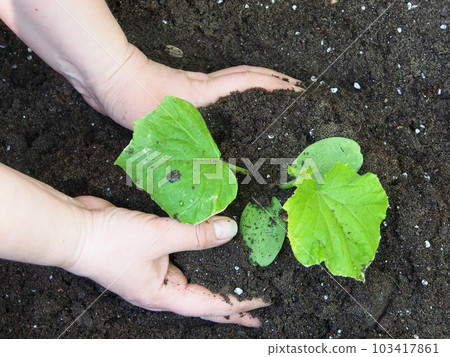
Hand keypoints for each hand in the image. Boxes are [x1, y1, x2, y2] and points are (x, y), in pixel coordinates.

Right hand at [67, 195, 268, 326]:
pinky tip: (209, 253)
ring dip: (217, 280)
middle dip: (231, 306)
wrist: (75, 229)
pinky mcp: (152, 254)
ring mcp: (156, 272)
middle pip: (204, 301)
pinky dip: (200, 256)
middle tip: (256, 309)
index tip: (262, 302)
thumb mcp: (160, 236)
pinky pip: (183, 258)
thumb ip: (196, 234)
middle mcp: (161, 288)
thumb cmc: (111, 242)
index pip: (210, 305)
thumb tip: (229, 231)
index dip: (238, 304)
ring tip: (240, 285)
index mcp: (163, 295)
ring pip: (195, 279)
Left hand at [86, 45, 303, 129]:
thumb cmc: (131, 93)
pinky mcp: (176, 95)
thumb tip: (210, 177)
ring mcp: (190, 89)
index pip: (249, 83)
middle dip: (272, 83)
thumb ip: (185, 150)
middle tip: (291, 92)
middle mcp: (201, 88)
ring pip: (229, 85)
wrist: (104, 73)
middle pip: (246, 78)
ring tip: (265, 103)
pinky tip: (222, 116)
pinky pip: (210, 96)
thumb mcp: (161, 125)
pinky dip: (226, 100)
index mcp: (204, 92)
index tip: (296, 89)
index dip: (275, 85)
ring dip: (251, 89)